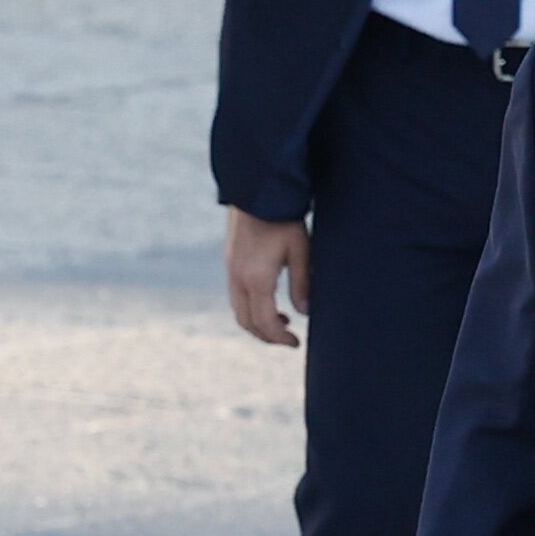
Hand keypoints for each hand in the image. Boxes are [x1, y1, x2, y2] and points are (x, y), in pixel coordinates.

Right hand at [224, 206, 309, 347]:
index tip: (296, 343)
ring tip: (282, 322)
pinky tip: (269, 301)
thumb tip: (305, 313)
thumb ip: (302, 284)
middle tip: (288, 339)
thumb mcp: (301, 251)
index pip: (264, 321)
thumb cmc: (284, 220)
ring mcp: (230, 270)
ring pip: (238, 310)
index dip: (279, 338)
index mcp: (256, 278)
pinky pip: (236, 296)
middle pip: (247, 321)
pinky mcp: (230, 262)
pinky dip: (251, 307)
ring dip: (258, 322)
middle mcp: (237, 278)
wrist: (257, 192)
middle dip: (267, 336)